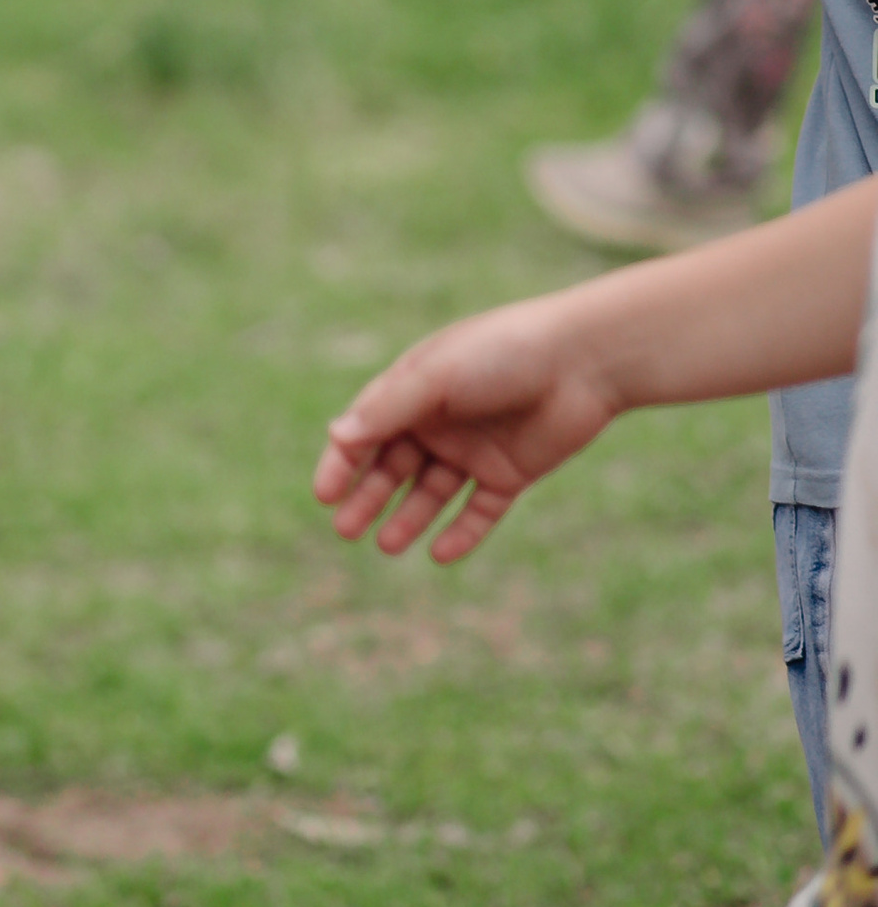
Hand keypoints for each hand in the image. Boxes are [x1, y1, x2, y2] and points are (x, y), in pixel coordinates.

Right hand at [314, 301, 620, 562]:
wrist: (581, 361)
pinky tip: (439, 554)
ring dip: (407, 518)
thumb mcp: (437, 377)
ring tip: (386, 546)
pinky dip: (459, 533)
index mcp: (413, 388)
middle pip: (393, 467)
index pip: (367, 430)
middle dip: (368, 497)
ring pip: (431, 492)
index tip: (326, 495)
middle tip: (346, 531)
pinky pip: (478, 511)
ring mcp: (474, 449)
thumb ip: (388, 408)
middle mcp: (439, 421)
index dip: (342, 462)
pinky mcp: (509, 473)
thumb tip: (336, 435)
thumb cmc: (501, 353)